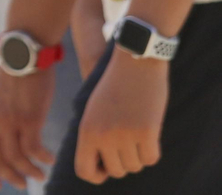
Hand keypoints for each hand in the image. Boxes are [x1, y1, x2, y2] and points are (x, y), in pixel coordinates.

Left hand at [0, 61, 55, 189]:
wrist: (23, 55)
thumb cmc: (13, 75)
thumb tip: (1, 136)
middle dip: (10, 177)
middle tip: (22, 184)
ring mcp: (9, 122)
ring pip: (16, 160)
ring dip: (29, 172)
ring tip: (40, 175)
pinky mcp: (28, 120)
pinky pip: (34, 150)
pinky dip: (42, 159)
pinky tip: (50, 159)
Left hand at [74, 51, 165, 182]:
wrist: (134, 62)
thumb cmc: (113, 87)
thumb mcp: (93, 111)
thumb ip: (94, 137)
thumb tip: (101, 170)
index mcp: (86, 130)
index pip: (84, 171)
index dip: (96, 174)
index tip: (105, 165)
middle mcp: (103, 135)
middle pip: (115, 171)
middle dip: (122, 162)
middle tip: (126, 143)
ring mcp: (125, 135)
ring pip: (134, 166)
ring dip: (138, 155)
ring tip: (135, 133)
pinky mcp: (147, 132)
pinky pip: (151, 159)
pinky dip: (152, 151)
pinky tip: (148, 133)